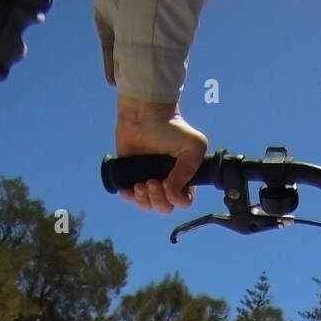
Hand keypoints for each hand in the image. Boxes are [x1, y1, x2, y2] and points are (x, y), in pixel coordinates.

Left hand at [115, 95, 207, 213]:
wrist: (144, 112)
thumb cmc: (171, 127)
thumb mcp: (193, 146)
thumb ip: (188, 171)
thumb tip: (171, 191)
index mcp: (183, 177)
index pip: (183, 201)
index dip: (176, 199)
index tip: (167, 183)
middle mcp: (167, 181)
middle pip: (165, 207)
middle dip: (158, 199)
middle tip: (152, 182)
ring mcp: (147, 178)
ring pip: (147, 204)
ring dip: (144, 199)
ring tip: (139, 184)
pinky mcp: (129, 174)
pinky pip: (129, 196)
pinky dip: (128, 197)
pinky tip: (128, 190)